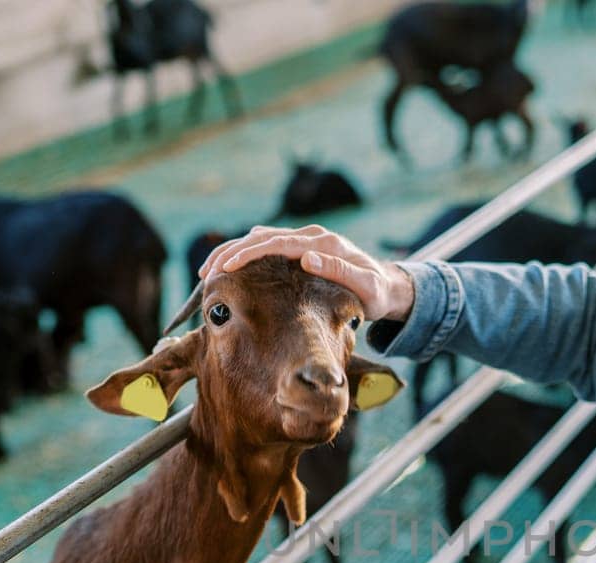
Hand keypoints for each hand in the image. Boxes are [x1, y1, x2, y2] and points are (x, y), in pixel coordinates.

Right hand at [198, 225, 415, 321]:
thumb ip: (340, 271)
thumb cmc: (378, 292)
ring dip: (233, 252)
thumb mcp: (366, 287)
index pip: (278, 243)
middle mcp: (311, 237)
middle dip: (231, 252)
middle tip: (207, 270)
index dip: (249, 253)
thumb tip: (306, 258)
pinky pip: (268, 248)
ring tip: (210, 270)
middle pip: (262, 237)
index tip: (227, 265)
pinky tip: (230, 267)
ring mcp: (305, 242)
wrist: (388, 287)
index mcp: (323, 243)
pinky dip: (246, 255)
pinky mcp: (301, 251)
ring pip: (261, 240)